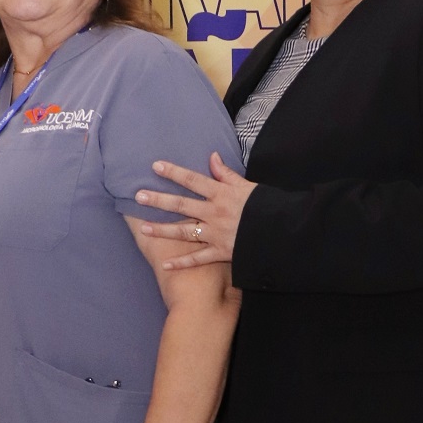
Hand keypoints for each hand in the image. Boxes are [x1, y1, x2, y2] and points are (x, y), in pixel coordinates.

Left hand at [134, 151, 256, 268]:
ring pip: (185, 232)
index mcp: (222, 194)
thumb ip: (227, 174)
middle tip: (138, 196)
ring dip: (163, 230)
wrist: (283, 231)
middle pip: (182, 205)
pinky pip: (198, 258)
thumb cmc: (266, 206)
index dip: (173, 172)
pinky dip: (182, 263)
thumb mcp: (248, 186)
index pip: (193, 180)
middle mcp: (215, 213)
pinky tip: (165, 265)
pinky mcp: (221, 252)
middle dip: (159, 201)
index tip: (155, 166)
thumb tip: (212, 157)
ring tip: (144, 228)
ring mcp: (217, 233)